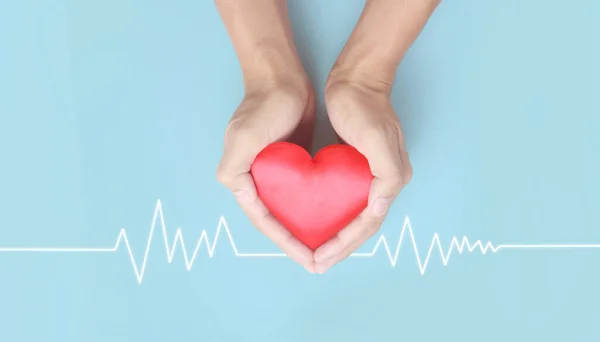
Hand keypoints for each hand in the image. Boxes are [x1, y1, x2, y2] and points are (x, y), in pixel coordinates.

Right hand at [216, 78, 316, 271]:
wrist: (282, 77)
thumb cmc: (264, 105)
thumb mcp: (244, 136)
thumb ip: (234, 167)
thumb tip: (236, 193)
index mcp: (242, 179)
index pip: (265, 220)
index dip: (286, 242)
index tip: (308, 259)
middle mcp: (256, 180)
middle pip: (277, 221)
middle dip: (297, 243)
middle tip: (320, 262)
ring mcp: (275, 174)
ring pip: (291, 211)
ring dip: (306, 230)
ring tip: (327, 248)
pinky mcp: (291, 165)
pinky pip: (303, 194)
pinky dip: (314, 209)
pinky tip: (332, 219)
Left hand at [313, 76, 412, 272]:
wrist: (357, 77)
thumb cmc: (364, 105)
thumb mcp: (378, 138)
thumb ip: (387, 174)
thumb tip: (380, 207)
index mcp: (391, 179)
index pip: (367, 223)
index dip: (344, 244)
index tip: (319, 259)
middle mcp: (383, 181)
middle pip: (362, 225)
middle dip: (339, 247)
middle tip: (315, 264)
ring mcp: (370, 174)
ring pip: (354, 216)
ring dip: (337, 236)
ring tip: (315, 251)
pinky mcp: (356, 166)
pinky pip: (345, 199)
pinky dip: (333, 215)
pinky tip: (316, 221)